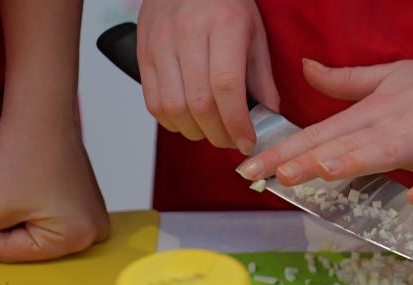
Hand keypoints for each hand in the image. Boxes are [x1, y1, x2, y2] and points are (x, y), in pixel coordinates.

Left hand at [0, 114, 108, 262]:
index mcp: (75, 238)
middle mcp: (90, 231)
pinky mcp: (80, 200)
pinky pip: (41, 210)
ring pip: (27, 223)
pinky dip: (13, 199)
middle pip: (22, 239)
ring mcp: (88, 214)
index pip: (10, 252)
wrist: (42, 112)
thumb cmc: (23, 153)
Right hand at [137, 0, 278, 153]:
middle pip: (199, 102)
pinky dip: (171, 121)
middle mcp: (188, 32)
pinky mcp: (143, 52)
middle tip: (231, 140)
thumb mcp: (255, 34)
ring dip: (195, 132)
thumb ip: (262, 79)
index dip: (237, 123)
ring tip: (211, 131)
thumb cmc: (225, 4)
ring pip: (173, 107)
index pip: (227, 85)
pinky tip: (189, 121)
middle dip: (218, 134)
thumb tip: (269, 119)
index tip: (247, 142)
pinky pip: (152, 101)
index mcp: (223, 25)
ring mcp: (161, 42)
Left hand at [235, 55, 412, 204]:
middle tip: (273, 176)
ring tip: (325, 171)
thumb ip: (344, 81)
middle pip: (343, 144)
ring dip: (356, 161)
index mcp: (371, 110)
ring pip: (384, 152)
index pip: (318, 133)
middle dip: (307, 160)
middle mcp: (390, 124)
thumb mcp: (388, 75)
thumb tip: (304, 69)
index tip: (250, 168)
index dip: (283, 151)